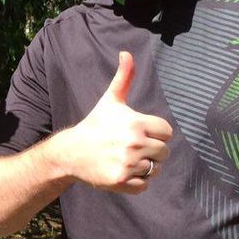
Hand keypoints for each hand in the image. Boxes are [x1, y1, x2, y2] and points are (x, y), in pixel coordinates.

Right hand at [47, 51, 172, 192]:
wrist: (71, 152)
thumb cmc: (95, 125)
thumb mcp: (110, 101)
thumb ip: (123, 78)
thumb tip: (126, 53)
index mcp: (136, 123)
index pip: (167, 132)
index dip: (155, 133)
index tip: (138, 133)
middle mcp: (134, 143)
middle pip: (164, 152)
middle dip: (152, 151)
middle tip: (131, 148)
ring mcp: (128, 163)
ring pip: (156, 169)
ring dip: (144, 166)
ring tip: (126, 159)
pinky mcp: (122, 180)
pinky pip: (145, 185)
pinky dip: (137, 182)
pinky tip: (123, 171)